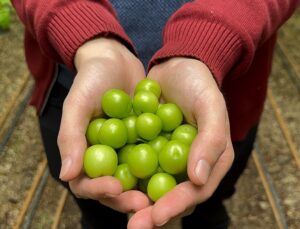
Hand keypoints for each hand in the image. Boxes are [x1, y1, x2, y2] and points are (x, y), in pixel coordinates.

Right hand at [57, 37, 149, 212]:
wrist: (114, 59)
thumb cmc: (90, 79)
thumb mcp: (77, 103)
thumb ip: (71, 137)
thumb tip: (67, 174)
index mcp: (85, 154)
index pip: (86, 183)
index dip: (98, 190)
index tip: (114, 187)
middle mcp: (107, 157)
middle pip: (114, 187)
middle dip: (128, 198)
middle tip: (145, 202)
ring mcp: (127, 150)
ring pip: (136, 177)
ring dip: (148, 187)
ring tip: (164, 193)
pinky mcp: (146, 141)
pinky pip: (154, 156)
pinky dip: (163, 164)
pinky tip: (178, 168)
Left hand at [128, 57, 234, 227]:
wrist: (176, 65)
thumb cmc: (198, 84)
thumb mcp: (211, 106)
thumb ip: (210, 141)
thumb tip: (198, 179)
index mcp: (210, 160)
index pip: (195, 191)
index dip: (176, 205)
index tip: (156, 215)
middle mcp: (188, 165)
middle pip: (171, 196)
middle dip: (152, 213)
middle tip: (133, 224)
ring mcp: (167, 158)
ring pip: (152, 186)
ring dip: (135, 200)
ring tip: (117, 206)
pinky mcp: (149, 148)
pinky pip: (137, 166)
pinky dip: (125, 176)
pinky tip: (109, 183)